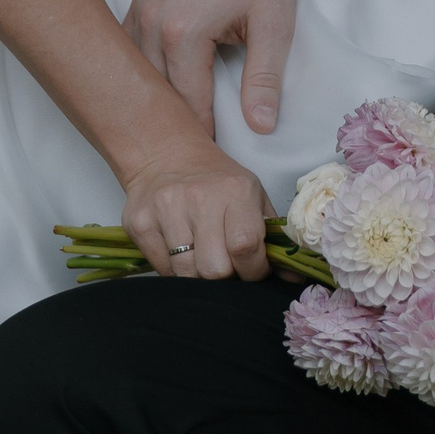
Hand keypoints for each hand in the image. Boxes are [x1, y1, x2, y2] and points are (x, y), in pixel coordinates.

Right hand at [120, 141, 272, 280]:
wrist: (167, 155)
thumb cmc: (216, 181)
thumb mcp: (251, 195)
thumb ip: (272, 236)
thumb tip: (294, 278)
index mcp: (235, 191)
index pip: (246, 247)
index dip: (254, 271)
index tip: (253, 271)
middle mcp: (199, 198)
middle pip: (215, 269)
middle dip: (226, 278)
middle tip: (227, 266)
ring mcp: (166, 210)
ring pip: (187, 274)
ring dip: (199, 276)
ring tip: (203, 259)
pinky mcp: (140, 223)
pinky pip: (162, 270)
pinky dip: (175, 271)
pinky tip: (181, 253)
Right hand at [126, 0, 296, 135]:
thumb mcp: (274, 24)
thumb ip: (264, 78)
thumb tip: (260, 126)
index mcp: (183, 33)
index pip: (187, 103)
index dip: (202, 133)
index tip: (211, 158)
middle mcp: (151, 22)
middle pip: (156, 91)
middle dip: (174, 120)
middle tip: (188, 150)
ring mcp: (140, 8)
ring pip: (138, 70)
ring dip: (154, 95)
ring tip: (171, 125)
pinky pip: (129, 45)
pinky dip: (141, 68)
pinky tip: (153, 87)